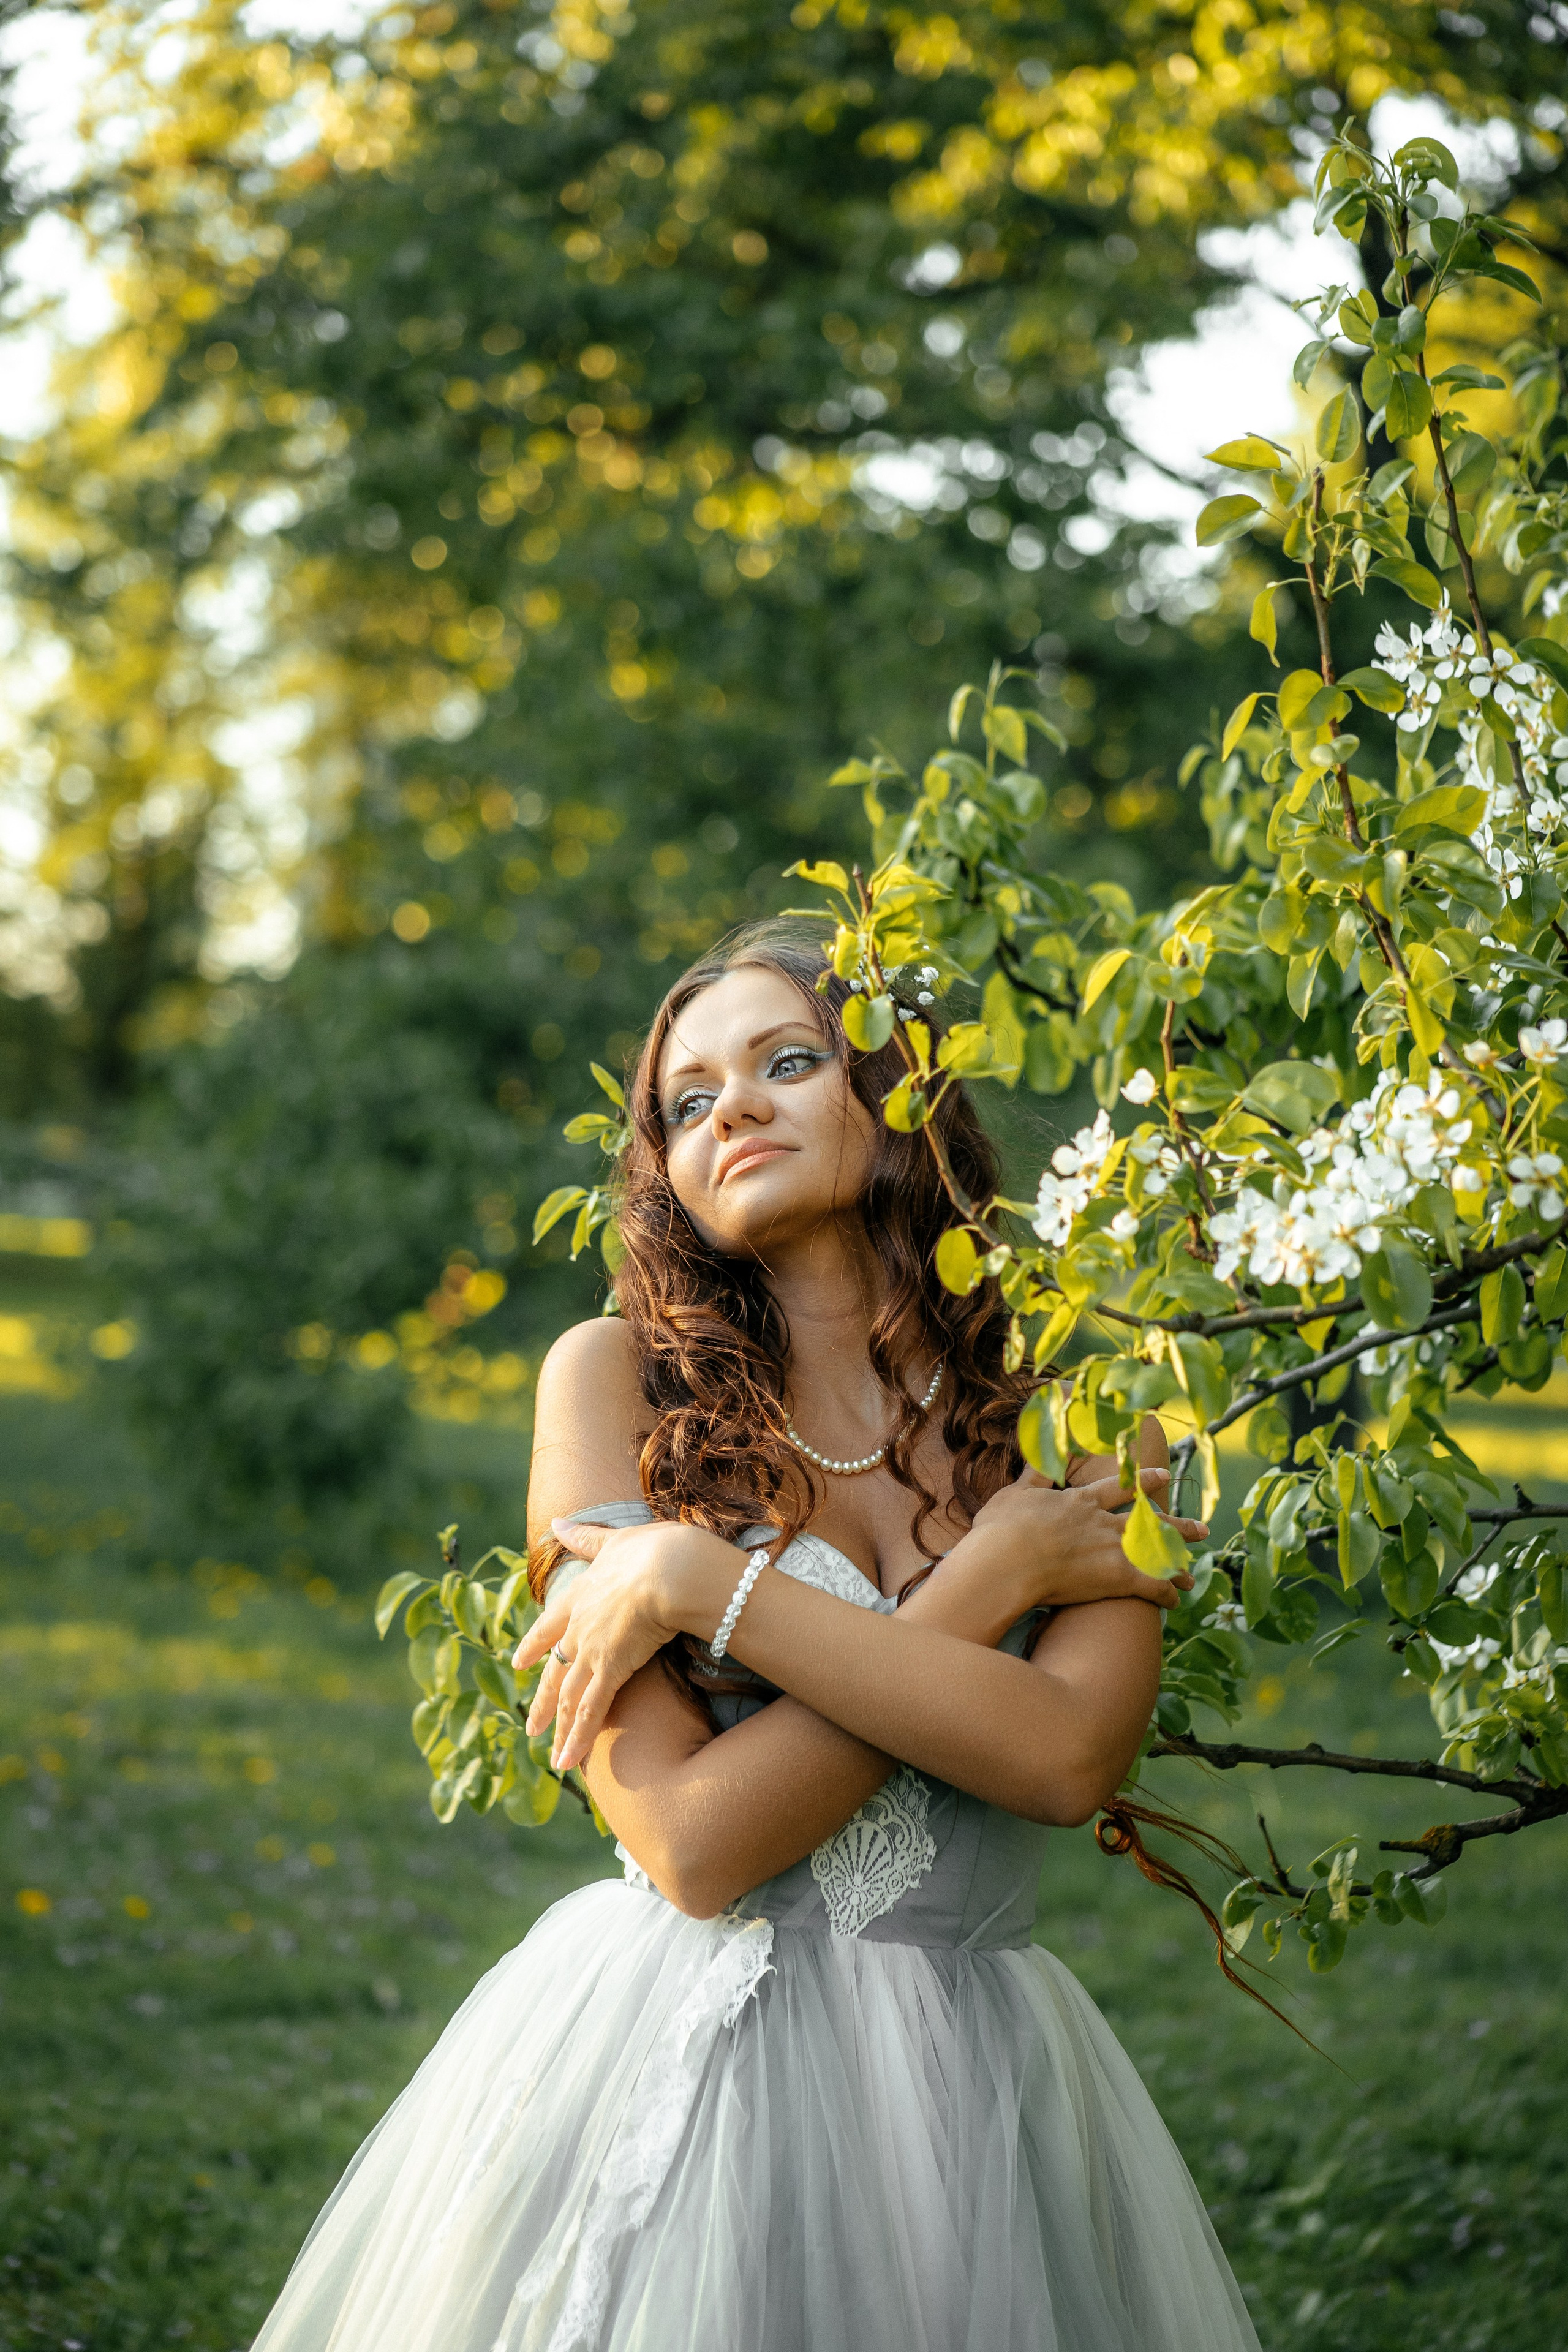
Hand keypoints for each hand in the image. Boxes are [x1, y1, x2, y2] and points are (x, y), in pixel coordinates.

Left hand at [512, 1518, 729, 1773]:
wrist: (670, 1570)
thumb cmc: (656, 1549)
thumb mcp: (616, 1538)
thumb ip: (586, 1536)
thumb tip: (556, 1522)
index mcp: (582, 1594)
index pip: (551, 1625)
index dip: (535, 1643)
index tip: (519, 1660)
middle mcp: (580, 1625)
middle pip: (555, 1669)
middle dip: (542, 1700)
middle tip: (529, 1725)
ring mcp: (592, 1649)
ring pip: (568, 1695)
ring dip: (557, 1727)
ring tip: (549, 1754)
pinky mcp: (610, 1669)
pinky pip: (589, 1711)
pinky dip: (576, 1737)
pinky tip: (566, 1760)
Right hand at [965, 1465, 1205, 1613]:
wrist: (1008, 1559)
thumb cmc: (1002, 1529)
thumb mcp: (1015, 1493)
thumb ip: (1034, 1474)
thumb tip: (1039, 1448)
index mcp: (1080, 1501)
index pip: (1119, 1487)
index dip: (1144, 1482)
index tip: (1164, 1475)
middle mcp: (1103, 1522)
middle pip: (1148, 1521)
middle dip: (1175, 1525)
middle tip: (1201, 1529)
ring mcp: (1112, 1548)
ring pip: (1155, 1552)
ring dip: (1175, 1562)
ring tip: (1192, 1571)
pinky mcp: (1116, 1576)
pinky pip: (1149, 1585)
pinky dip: (1164, 1592)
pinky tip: (1175, 1600)